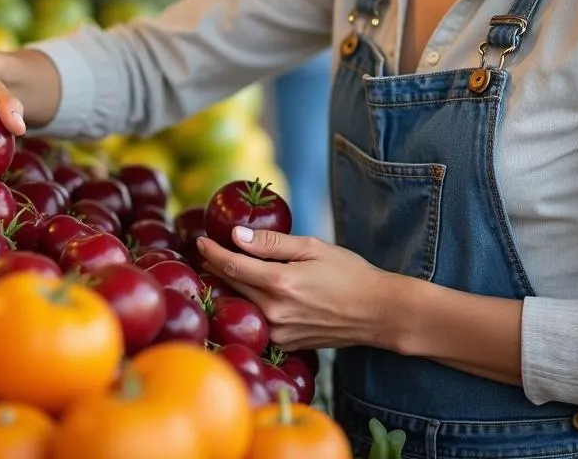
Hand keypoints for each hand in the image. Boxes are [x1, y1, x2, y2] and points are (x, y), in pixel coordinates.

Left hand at [197, 228, 395, 351]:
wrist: (377, 313)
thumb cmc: (349, 273)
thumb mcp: (312, 247)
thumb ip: (272, 243)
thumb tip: (237, 235)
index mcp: (280, 284)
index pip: (232, 266)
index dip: (212, 252)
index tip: (200, 240)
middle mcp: (275, 312)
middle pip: (232, 287)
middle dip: (216, 267)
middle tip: (205, 250)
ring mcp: (280, 332)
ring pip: (242, 305)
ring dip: (229, 287)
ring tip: (221, 267)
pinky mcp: (287, 343)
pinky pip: (259, 320)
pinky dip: (248, 304)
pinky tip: (248, 291)